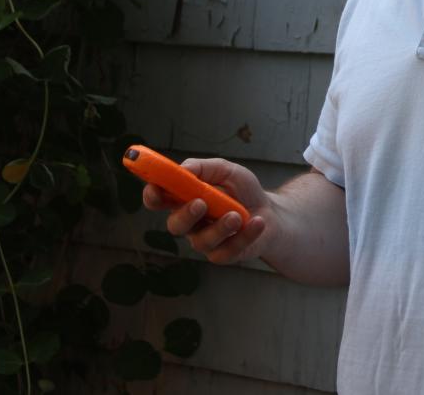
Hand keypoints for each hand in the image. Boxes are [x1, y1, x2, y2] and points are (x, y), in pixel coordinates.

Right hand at [141, 157, 271, 265]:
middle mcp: (190, 223)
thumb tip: (183, 169)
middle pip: (175, 225)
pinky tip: (257, 222)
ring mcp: (206, 241)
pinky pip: (227, 251)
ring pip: (201, 241)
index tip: (155, 188)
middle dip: (185, 215)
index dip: (152, 196)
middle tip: (201, 203)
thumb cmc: (243, 191)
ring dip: (219, 227)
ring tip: (237, 215)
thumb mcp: (226, 170)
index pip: (158, 200)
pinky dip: (245, 235)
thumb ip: (204, 168)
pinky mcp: (224, 255)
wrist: (271, 213)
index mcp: (184, 199)